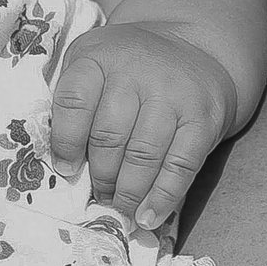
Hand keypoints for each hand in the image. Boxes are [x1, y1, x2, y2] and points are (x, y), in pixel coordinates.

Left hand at [47, 23, 237, 230]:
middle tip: (98, 197)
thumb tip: (62, 165)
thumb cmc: (129, 68)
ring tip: (121, 210)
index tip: (66, 169)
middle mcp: (137, 71)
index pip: (73, 101)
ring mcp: (173, 94)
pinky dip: (162, 198)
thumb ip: (73, 103)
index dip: (66, 142)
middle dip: (100, 177)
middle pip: (109, 136)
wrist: (195, 49)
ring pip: (143, 156)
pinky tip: (149, 216)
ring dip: (128, 193)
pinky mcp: (204, 119)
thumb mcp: (93, 64)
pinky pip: (180, 166)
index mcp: (99, 56)